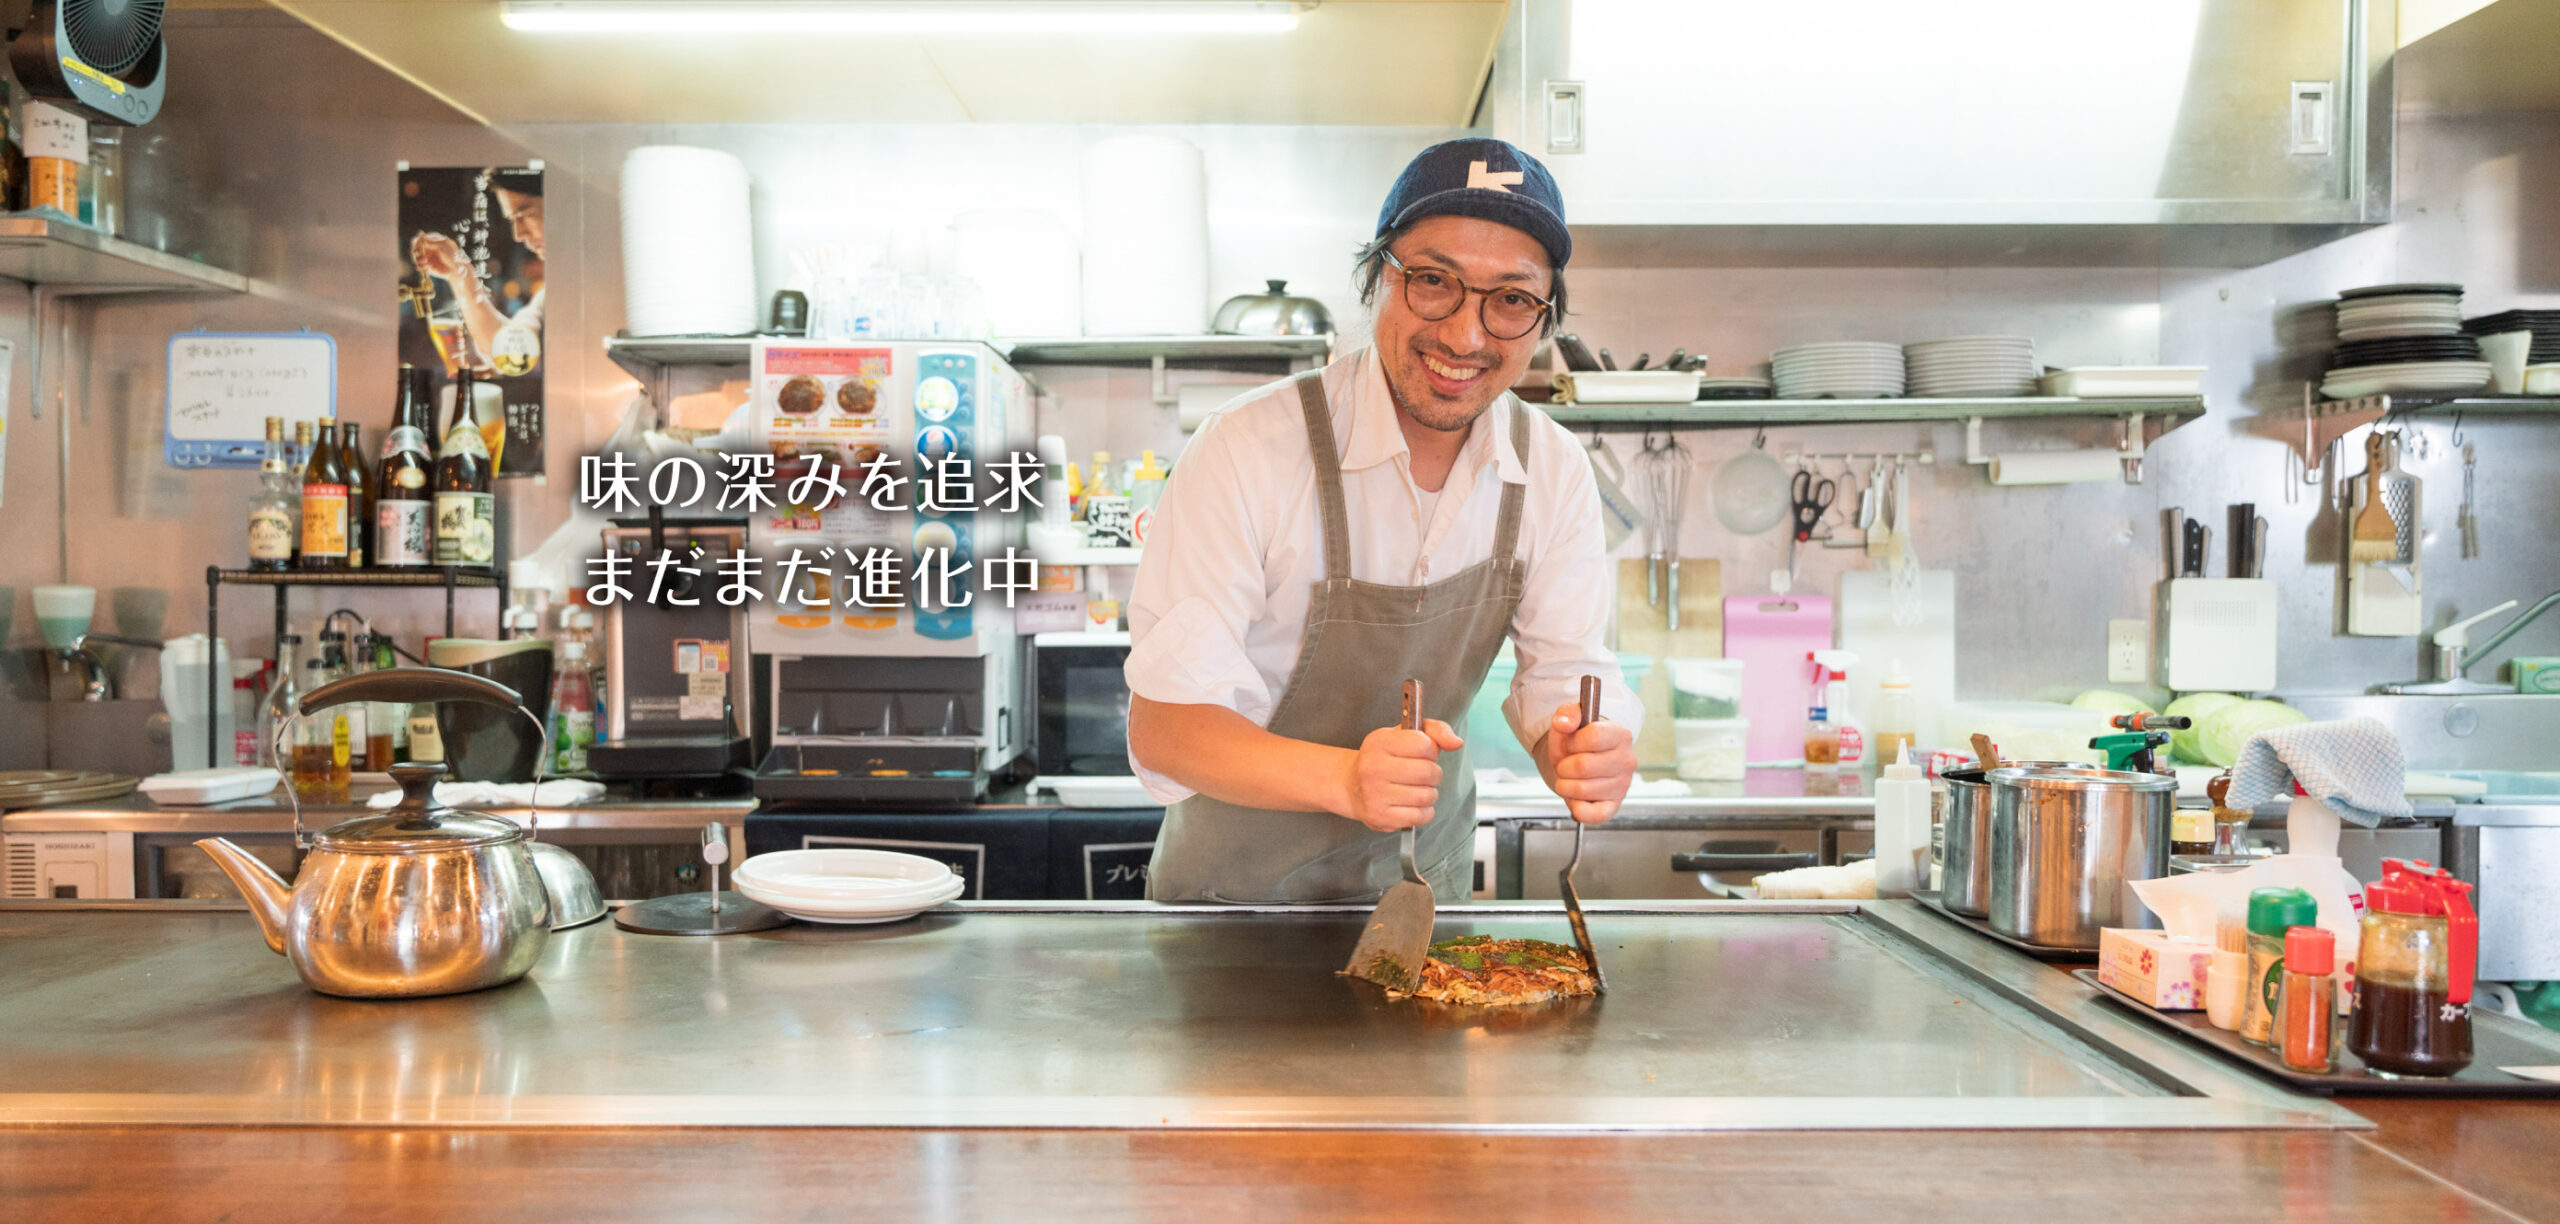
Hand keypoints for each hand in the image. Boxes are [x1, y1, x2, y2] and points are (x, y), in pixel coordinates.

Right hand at [410, 232, 475, 288]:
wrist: (458, 268)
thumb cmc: (453, 254)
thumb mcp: (443, 245)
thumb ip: (432, 241)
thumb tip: (420, 235)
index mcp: (431, 241)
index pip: (418, 239)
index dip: (417, 242)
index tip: (419, 245)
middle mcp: (427, 249)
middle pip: (414, 248)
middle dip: (416, 251)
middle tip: (422, 253)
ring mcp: (426, 258)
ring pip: (415, 257)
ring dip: (418, 259)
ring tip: (426, 260)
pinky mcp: (426, 267)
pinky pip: (418, 266)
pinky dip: (420, 266)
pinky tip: (428, 266)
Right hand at [1340, 719, 1463, 832]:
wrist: (1351, 786)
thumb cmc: (1385, 758)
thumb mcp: (1404, 735)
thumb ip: (1435, 731)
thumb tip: (1456, 743)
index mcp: (1379, 742)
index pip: (1423, 744)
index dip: (1431, 750)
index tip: (1423, 754)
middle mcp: (1373, 767)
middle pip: (1428, 772)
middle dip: (1433, 774)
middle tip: (1422, 774)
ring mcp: (1374, 794)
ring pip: (1427, 796)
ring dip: (1429, 793)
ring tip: (1417, 789)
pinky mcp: (1380, 816)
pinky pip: (1420, 816)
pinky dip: (1424, 811)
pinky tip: (1413, 804)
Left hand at [1542, 702, 1635, 824]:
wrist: (1578, 760)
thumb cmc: (1576, 741)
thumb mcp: (1570, 719)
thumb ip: (1567, 714)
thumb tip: (1564, 723)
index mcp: (1620, 735)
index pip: (1594, 736)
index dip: (1573, 741)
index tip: (1570, 743)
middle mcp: (1626, 760)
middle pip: (1583, 766)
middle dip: (1564, 766)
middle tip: (1566, 764)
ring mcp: (1622, 785)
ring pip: (1581, 789)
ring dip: (1565, 785)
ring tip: (1570, 778)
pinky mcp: (1613, 806)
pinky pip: (1593, 815)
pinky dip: (1578, 808)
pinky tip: (1576, 798)